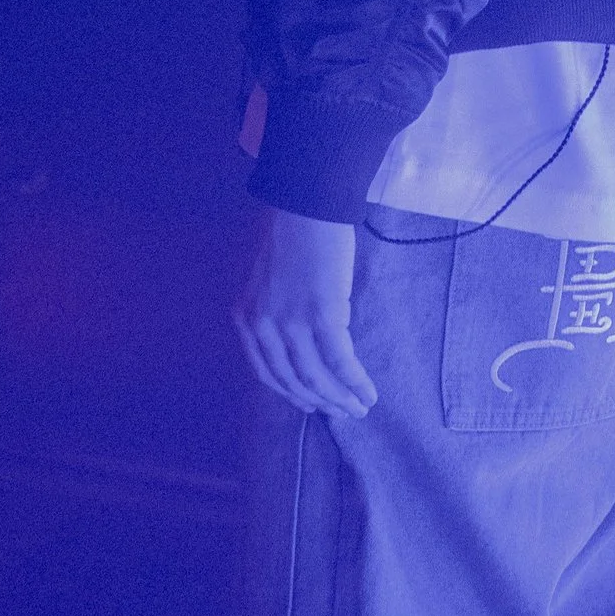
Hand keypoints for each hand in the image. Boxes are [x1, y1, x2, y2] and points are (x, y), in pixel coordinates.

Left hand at [234, 210, 375, 418]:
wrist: (306, 202)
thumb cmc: (290, 232)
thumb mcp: (265, 279)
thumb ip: (274, 311)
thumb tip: (302, 339)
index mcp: (246, 318)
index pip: (266, 372)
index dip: (292, 393)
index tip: (312, 404)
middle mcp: (262, 326)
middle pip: (291, 381)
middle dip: (319, 402)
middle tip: (341, 413)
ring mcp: (291, 322)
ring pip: (316, 377)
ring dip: (340, 398)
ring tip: (359, 407)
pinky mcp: (323, 314)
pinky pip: (341, 360)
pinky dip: (356, 382)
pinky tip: (368, 392)